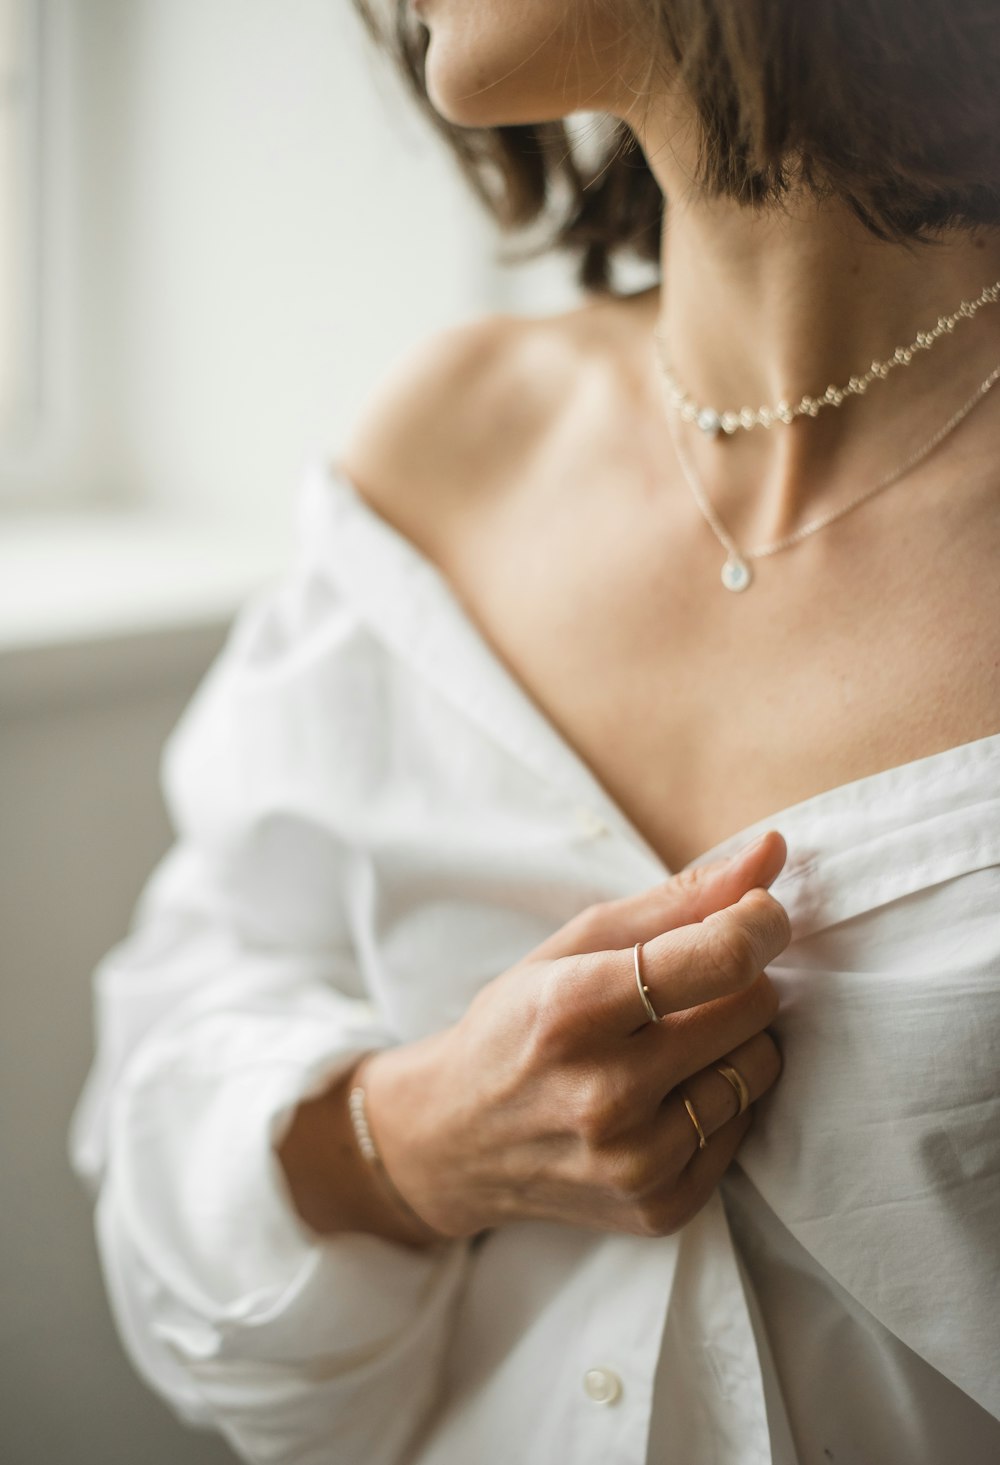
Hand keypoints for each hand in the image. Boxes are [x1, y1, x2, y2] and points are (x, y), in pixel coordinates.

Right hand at [362, 831, 789, 1239]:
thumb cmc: (519, 1022)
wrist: (454, 1140)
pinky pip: (745, 1128)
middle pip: (751, 1009)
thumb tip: (774, 852)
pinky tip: (668, 1094)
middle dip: (740, 980)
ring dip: (734, 1042)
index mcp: (572, 1011)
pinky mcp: (659, 1207)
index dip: (759, 923)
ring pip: (759, 1069)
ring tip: (674, 1041)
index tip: (758, 912)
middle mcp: (603, 1095)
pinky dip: (721, 1099)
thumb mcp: (575, 945)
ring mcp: (633, 1163)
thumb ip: (680, 898)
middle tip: (694, 983)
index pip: (717, 960)